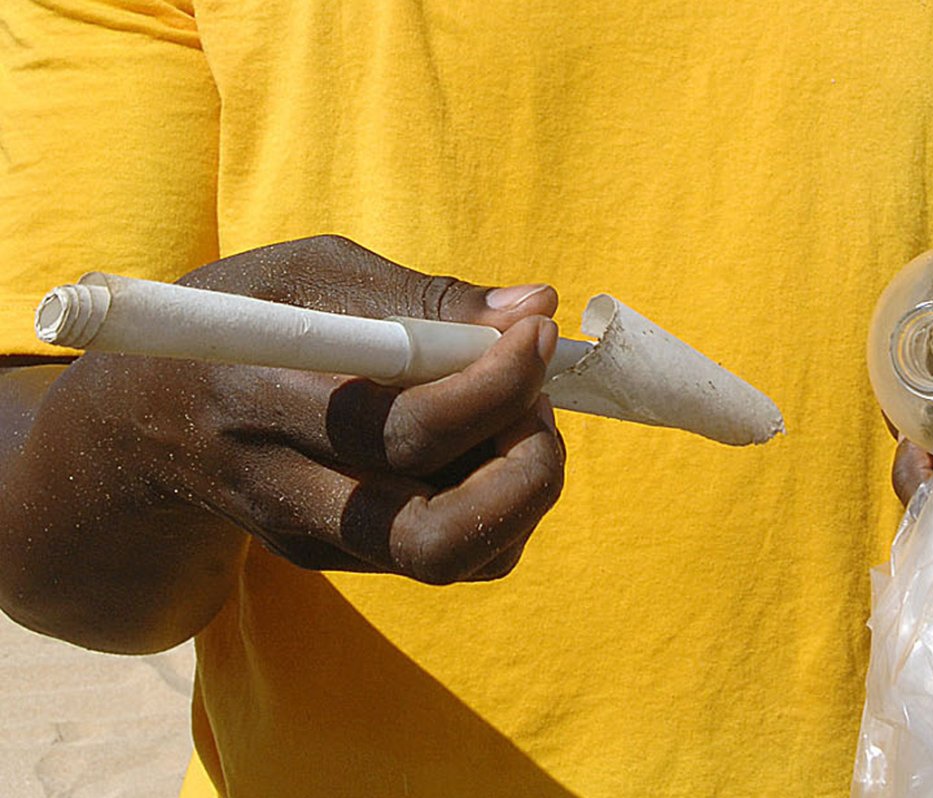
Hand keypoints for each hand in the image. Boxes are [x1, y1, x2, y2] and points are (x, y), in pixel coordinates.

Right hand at [55, 235, 565, 583]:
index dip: (493, 386)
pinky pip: (451, 555)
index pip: (402, 430)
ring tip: (519, 415)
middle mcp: (289, 494)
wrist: (145, 419)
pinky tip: (488, 446)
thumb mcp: (310, 275)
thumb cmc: (239, 322)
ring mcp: (315, 540)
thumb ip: (424, 296)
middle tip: (540, 402)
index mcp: (267, 402)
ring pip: (455, 557)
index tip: (534, 333)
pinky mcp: (337, 559)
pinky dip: (500, 506)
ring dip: (522, 489)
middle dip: (525, 471)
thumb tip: (538, 306)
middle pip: (434, 536)